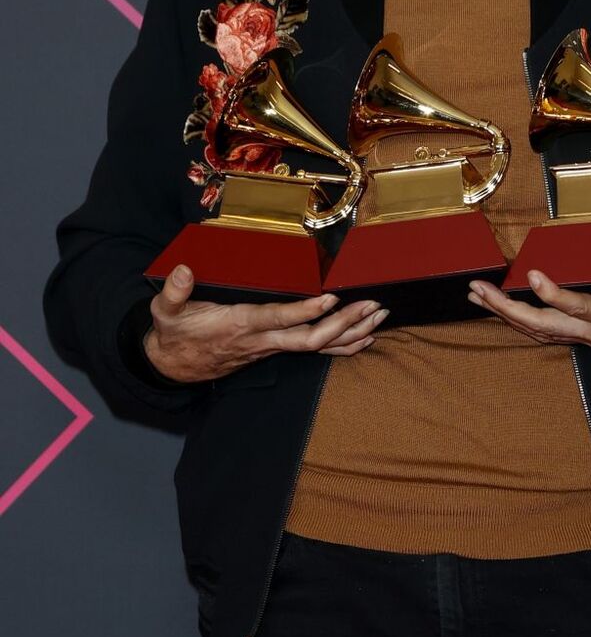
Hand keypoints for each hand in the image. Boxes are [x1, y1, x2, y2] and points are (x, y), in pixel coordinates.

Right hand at [144, 265, 388, 382]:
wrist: (173, 366)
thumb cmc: (175, 334)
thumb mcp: (165, 312)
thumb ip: (173, 291)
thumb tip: (182, 270)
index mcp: (239, 325)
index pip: (277, 319)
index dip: (303, 312)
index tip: (328, 299)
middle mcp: (262, 341)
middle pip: (310, 338)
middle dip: (344, 324)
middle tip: (372, 306)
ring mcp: (271, 349)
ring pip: (319, 347)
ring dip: (352, 332)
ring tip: (379, 316)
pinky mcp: (276, 351)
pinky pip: (315, 352)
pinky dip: (343, 346)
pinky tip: (365, 337)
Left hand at [467, 248, 590, 386]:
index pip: (588, 310)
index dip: (560, 297)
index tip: (536, 278)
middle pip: (545, 326)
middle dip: (509, 309)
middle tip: (478, 290)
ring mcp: (590, 340)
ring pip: (539, 331)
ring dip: (505, 314)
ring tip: (475, 295)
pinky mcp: (588, 340)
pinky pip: (546, 333)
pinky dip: (519, 321)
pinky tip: (500, 309)